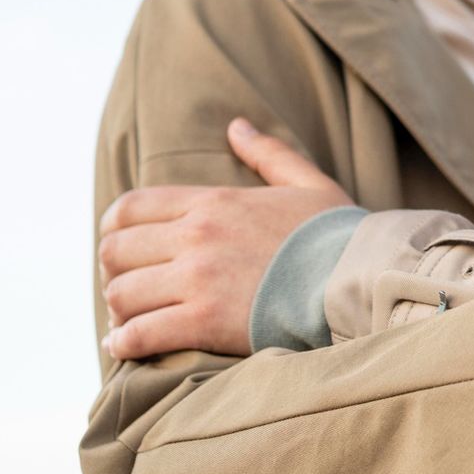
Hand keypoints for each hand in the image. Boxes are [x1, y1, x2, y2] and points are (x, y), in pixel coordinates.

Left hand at [97, 118, 350, 360]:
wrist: (360, 278)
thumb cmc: (337, 235)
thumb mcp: (307, 183)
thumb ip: (267, 154)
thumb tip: (236, 126)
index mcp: (213, 202)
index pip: (130, 208)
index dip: (114, 231)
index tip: (124, 250)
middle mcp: (196, 236)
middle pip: (114, 251)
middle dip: (113, 272)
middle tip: (130, 289)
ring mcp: (198, 278)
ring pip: (121, 294)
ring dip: (118, 310)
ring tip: (128, 322)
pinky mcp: (204, 321)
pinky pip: (139, 334)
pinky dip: (123, 343)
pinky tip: (126, 347)